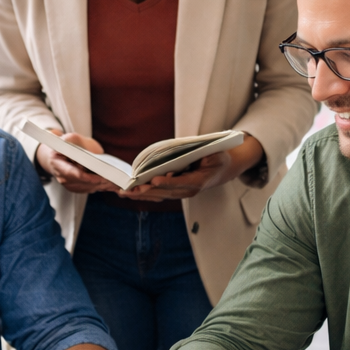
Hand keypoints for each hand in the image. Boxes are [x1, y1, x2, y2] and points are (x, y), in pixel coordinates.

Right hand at [35, 130, 121, 194]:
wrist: (61, 153)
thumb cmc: (67, 145)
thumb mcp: (71, 138)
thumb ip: (74, 140)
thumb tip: (85, 149)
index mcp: (57, 163)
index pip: (73, 174)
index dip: (89, 177)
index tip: (103, 177)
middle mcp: (61, 177)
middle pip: (83, 183)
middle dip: (100, 182)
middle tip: (116, 181)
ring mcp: (68, 184)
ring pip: (88, 188)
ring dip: (103, 186)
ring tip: (118, 183)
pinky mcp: (76, 188)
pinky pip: (90, 189)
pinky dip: (101, 187)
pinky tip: (112, 184)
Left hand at [117, 134, 265, 202]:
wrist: (225, 169)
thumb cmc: (218, 157)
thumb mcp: (213, 153)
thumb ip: (199, 155)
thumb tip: (182, 154)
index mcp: (199, 181)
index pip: (180, 183)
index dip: (167, 182)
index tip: (154, 180)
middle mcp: (189, 190)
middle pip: (165, 192)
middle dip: (146, 191)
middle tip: (129, 189)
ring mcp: (182, 193)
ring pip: (159, 196)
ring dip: (141, 195)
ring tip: (124, 192)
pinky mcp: (176, 192)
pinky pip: (159, 194)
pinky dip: (144, 194)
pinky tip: (131, 192)